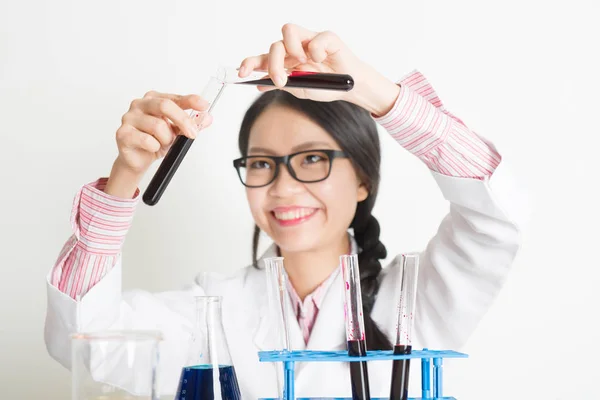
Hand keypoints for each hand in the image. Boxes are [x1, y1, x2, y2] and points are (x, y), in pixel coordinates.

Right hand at [104, 91, 212, 197]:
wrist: (137, 159)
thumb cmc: (155, 141)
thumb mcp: (177, 132)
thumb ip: (191, 124)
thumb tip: (207, 118)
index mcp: (153, 99)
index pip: (174, 97)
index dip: (191, 100)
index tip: (204, 105)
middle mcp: (140, 104)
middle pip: (165, 106)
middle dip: (183, 120)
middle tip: (192, 134)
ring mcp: (129, 117)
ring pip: (158, 126)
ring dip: (166, 139)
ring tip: (163, 143)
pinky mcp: (123, 133)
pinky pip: (147, 140)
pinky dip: (155, 147)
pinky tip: (152, 148)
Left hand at [238, 24, 399, 115]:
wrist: (350, 88)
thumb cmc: (326, 85)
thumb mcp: (299, 89)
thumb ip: (281, 85)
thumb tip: (258, 84)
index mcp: (285, 61)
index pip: (262, 57)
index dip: (249, 63)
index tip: (241, 74)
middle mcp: (294, 48)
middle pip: (273, 46)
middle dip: (273, 64)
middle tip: (282, 80)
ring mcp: (309, 41)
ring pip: (288, 32)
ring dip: (292, 50)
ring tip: (304, 64)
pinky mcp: (326, 38)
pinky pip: (314, 39)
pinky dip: (316, 52)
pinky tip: (323, 61)